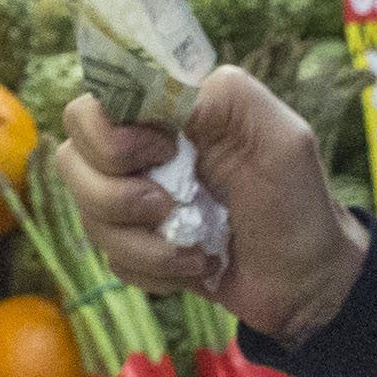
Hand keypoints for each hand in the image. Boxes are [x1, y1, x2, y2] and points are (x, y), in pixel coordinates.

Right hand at [54, 69, 365, 346]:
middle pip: (71, 159)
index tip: (163, 150)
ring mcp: (132, 200)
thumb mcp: (279, 136)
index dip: (112, 134)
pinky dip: (154, 271)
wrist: (304, 282)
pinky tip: (195, 265)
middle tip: (170, 206)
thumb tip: (155, 94)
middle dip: (115, 194)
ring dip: (143, 244)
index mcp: (171, 111)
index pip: (94, 103)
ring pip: (87, 216)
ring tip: (197, 249)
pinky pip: (109, 259)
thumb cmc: (298, 201)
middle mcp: (142, 150)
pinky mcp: (134, 247)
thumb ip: (221, 99)